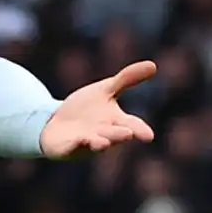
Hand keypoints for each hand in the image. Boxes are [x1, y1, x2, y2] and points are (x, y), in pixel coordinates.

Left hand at [40, 61, 157, 157]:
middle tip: (128, 134)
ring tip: (103, 143)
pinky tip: (77, 140)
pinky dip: (74, 144)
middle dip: (120, 135)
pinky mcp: (68, 147)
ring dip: (100, 143)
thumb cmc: (86, 108)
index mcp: (117, 122)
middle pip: (115, 135)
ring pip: (96, 144)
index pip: (133, 126)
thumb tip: (153, 65)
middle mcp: (105, 135)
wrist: (57, 124)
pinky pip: (71, 147)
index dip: (141, 130)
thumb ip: (127, 79)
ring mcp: (86, 142)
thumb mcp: (105, 90)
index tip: (148, 136)